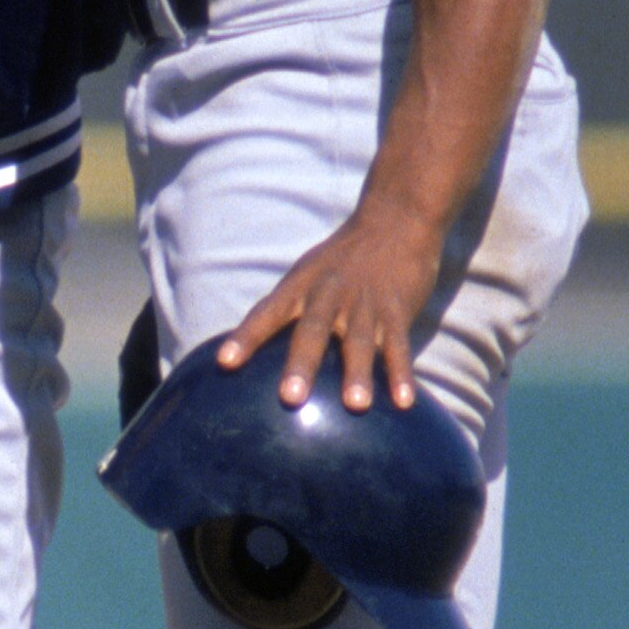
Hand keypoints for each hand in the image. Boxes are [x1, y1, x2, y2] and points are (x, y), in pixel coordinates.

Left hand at [217, 198, 445, 411]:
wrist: (394, 222)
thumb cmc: (340, 260)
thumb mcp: (306, 274)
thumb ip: (283, 309)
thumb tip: (248, 350)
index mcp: (301, 286)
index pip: (267, 312)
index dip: (246, 336)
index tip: (225, 363)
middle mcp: (329, 294)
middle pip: (313, 330)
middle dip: (301, 364)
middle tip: (291, 398)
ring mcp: (365, 303)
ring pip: (359, 341)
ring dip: (357, 373)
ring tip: (355, 406)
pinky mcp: (397, 309)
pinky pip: (398, 345)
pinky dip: (401, 374)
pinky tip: (403, 403)